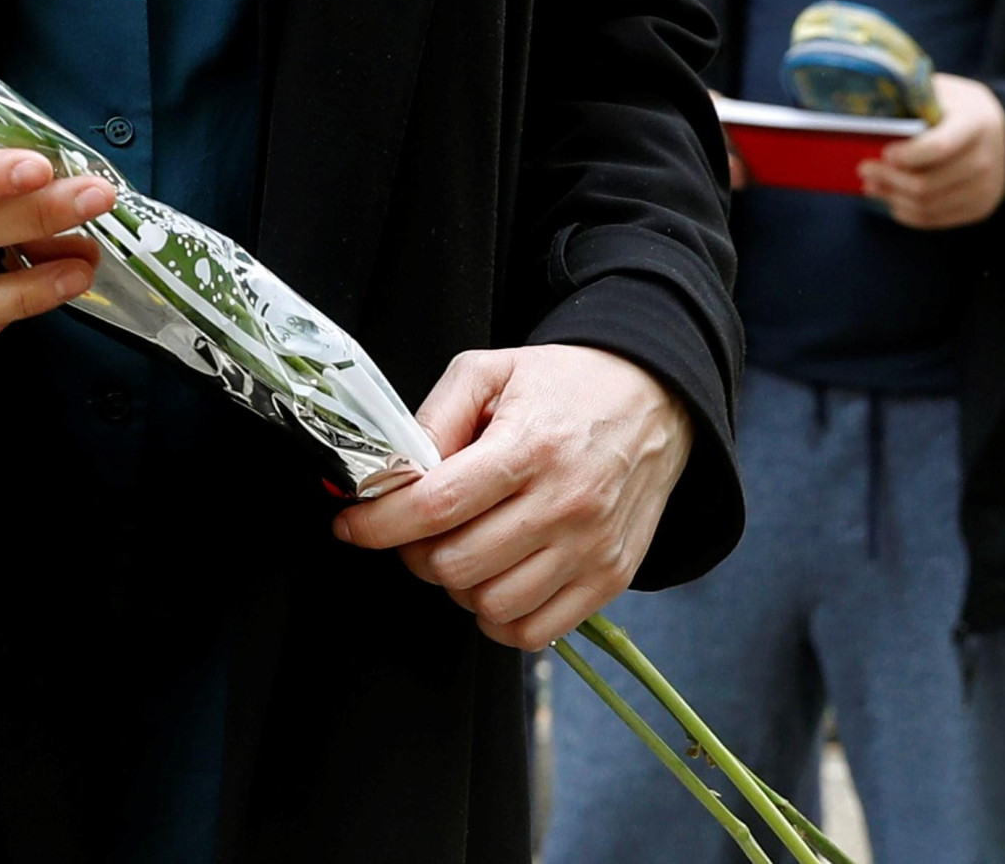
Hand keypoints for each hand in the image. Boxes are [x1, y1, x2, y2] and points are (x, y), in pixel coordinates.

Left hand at [333, 344, 690, 649]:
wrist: (655, 401)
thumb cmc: (562, 384)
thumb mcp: (489, 371)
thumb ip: (434, 417)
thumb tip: (392, 469)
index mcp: (528, 448)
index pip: (435, 506)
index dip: (378, 523)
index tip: (349, 525)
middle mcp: (565, 504)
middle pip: (457, 564)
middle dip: (414, 553)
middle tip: (414, 530)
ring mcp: (592, 549)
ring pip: (492, 605)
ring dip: (456, 587)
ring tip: (459, 549)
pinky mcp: (610, 578)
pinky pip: (536, 632)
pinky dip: (499, 618)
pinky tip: (492, 580)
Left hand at [859, 71, 1004, 228]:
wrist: (1003, 128)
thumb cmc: (956, 105)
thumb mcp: (939, 90)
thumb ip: (910, 101)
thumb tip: (865, 119)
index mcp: (976, 123)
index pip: (939, 147)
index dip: (907, 155)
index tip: (882, 153)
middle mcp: (986, 159)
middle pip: (928, 182)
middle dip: (888, 178)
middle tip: (863, 168)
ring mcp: (986, 188)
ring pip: (927, 205)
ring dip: (892, 197)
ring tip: (871, 184)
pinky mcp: (980, 207)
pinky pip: (935, 219)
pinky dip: (906, 211)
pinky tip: (890, 198)